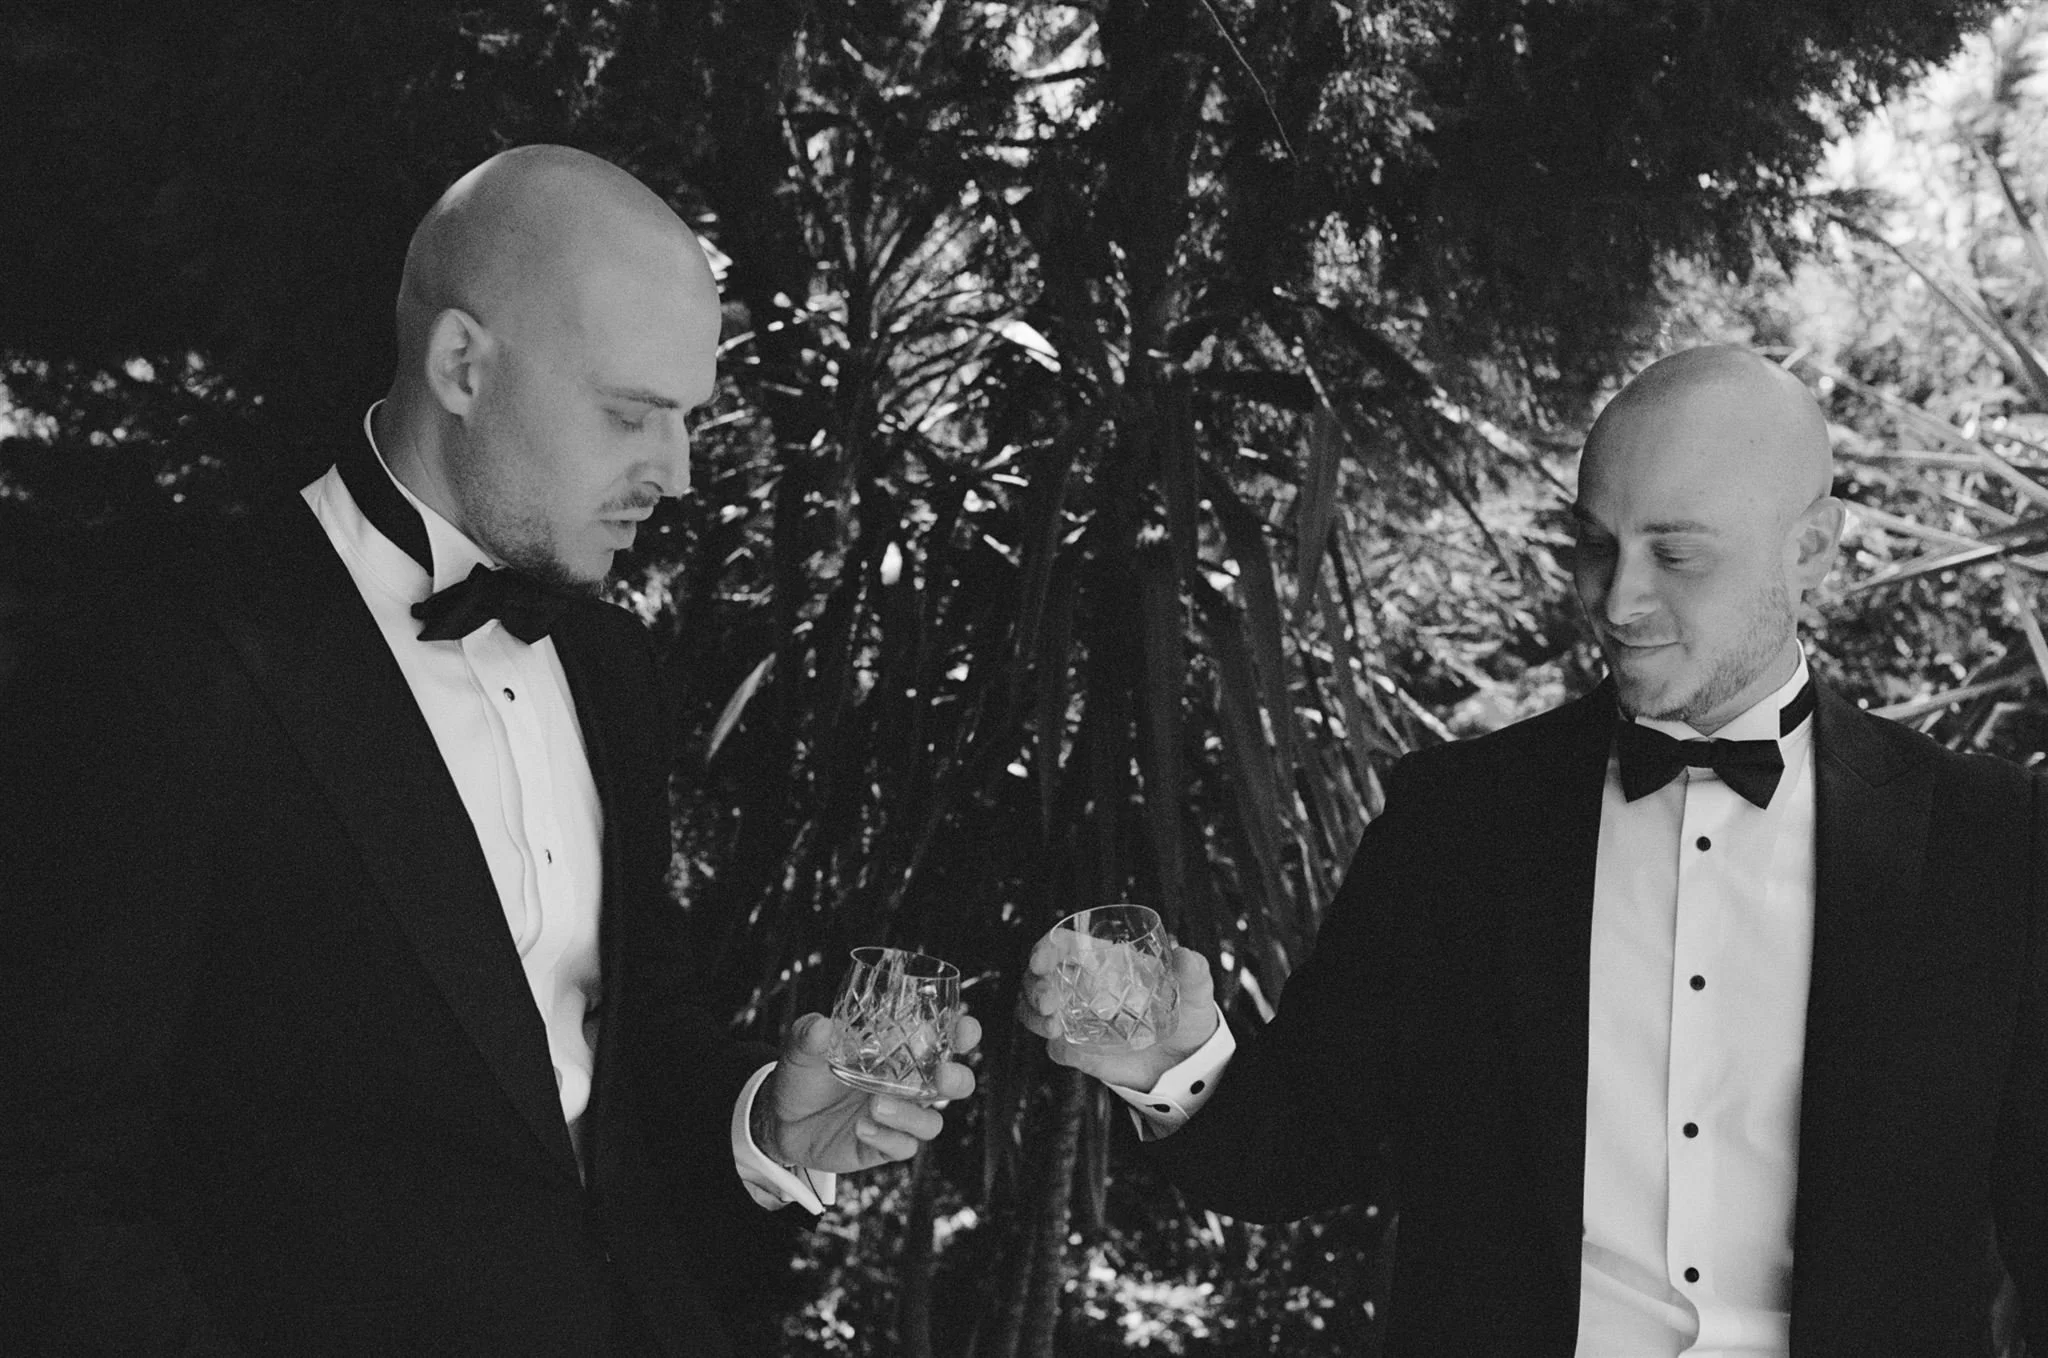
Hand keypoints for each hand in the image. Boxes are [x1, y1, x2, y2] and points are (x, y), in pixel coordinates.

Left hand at [754, 1011, 980, 1173]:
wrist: (781, 1122)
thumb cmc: (803, 1077)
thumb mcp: (800, 1049)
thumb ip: (808, 1034)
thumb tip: (821, 1025)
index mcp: (898, 1052)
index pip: (944, 1040)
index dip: (963, 1034)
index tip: (964, 1030)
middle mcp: (906, 1084)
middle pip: (955, 1085)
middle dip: (957, 1080)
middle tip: (940, 1076)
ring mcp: (898, 1117)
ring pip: (932, 1122)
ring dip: (910, 1114)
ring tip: (875, 1105)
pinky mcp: (885, 1146)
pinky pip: (904, 1147)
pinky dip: (887, 1138)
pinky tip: (861, 1129)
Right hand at [1017, 938, 1218, 1090]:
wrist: (1188, 1063)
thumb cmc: (1188, 1015)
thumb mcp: (1197, 991)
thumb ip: (1193, 972)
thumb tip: (1184, 955)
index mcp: (1103, 962)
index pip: (1061, 945)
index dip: (1044, 948)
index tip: (1041, 959)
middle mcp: (1082, 987)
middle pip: (1038, 977)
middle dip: (1034, 986)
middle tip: (1048, 1001)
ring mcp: (1077, 1019)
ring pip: (1033, 1009)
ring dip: (1032, 1014)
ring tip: (1051, 1024)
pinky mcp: (1079, 1050)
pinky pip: (1054, 1047)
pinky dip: (1054, 1045)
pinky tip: (1065, 1047)